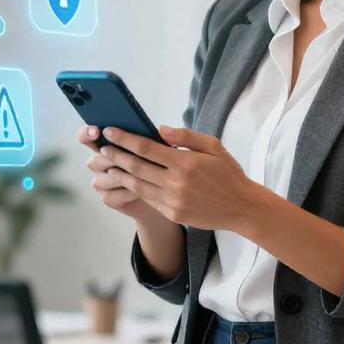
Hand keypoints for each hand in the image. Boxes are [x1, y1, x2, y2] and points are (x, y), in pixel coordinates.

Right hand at [77, 124, 160, 222]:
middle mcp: (99, 163)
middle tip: (122, 155)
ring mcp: (102, 181)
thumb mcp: (159, 147)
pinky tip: (140, 191)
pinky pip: (111, 195)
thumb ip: (156, 137)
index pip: (86, 136)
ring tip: (140, 175)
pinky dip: (126, 192)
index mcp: (105, 144)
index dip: (87, 133)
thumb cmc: (158, 165)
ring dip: (121, 177)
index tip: (97, 132)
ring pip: (104, 179)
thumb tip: (162, 130)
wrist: (162, 193)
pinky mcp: (108, 198)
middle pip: (95, 160)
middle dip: (111, 158)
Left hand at [98, 125, 257, 231]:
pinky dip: (133, 187)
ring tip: (107, 164)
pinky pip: (147, 198)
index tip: (110, 131)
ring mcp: (172, 201)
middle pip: (136, 166)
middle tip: (102, 146)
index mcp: (186, 162)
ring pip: (137, 185)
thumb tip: (158, 130)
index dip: (125, 139)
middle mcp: (176, 183)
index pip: (146, 148)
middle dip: (115, 155)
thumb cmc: (228, 173)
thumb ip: (185, 136)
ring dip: (119, 173)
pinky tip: (126, 179)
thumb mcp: (213, 146)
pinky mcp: (172, 213)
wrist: (241, 208)